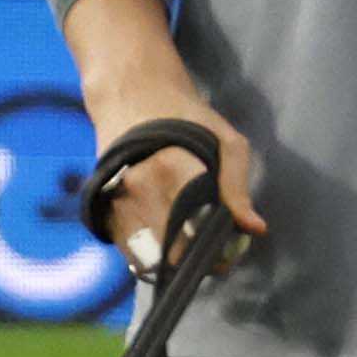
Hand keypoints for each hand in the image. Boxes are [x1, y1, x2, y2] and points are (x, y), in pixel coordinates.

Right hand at [77, 64, 257, 265]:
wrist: (130, 96)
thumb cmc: (185, 118)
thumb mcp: (226, 141)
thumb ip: (237, 186)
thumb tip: (254, 228)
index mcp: (171, 170)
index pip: (195, 233)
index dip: (214, 252)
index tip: (227, 253)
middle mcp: (138, 189)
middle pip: (171, 252)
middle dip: (194, 260)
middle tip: (210, 252)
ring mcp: (115, 199)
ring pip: (146, 256)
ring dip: (170, 259)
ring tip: (188, 243)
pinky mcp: (103, 208)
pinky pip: (127, 249)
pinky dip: (149, 252)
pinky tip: (164, 236)